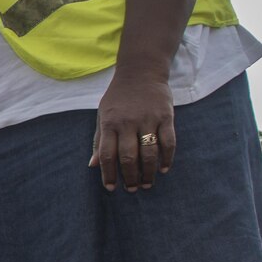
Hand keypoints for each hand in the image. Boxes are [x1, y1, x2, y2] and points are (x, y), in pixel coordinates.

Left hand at [89, 73, 175, 191]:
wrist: (141, 72)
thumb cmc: (118, 98)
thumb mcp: (103, 115)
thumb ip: (98, 140)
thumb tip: (92, 166)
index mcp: (109, 123)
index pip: (107, 155)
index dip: (108, 174)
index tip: (110, 188)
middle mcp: (128, 122)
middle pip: (129, 157)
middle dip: (130, 177)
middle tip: (132, 189)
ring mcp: (148, 119)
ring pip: (149, 153)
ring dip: (148, 172)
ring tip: (147, 184)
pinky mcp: (166, 116)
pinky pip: (168, 142)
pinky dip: (167, 158)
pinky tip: (163, 169)